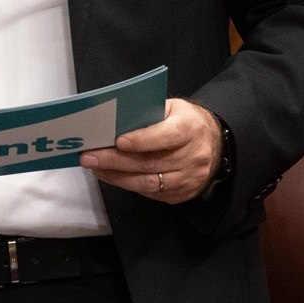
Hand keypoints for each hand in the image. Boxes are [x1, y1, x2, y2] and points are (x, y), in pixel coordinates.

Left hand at [79, 98, 222, 203]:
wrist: (214, 143)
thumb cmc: (185, 122)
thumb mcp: (172, 108)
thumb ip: (148, 114)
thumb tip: (114, 122)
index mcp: (191, 128)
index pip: (166, 136)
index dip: (141, 140)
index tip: (117, 141)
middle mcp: (193, 156)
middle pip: (150, 163)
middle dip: (115, 161)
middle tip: (90, 157)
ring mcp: (188, 178)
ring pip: (148, 183)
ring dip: (117, 177)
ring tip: (95, 168)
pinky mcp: (182, 194)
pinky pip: (151, 193)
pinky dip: (128, 185)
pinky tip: (112, 176)